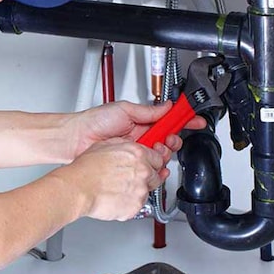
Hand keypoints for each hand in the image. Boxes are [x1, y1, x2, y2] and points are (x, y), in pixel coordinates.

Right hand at [55, 137, 169, 220]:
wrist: (78, 189)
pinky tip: (116, 197)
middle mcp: (143, 171)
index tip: (150, 164)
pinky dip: (129, 203)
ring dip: (137, 190)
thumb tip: (129, 146)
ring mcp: (141, 190)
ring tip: (118, 188)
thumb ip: (124, 145)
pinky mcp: (136, 207)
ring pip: (148, 191)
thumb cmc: (86, 169)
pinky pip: (137, 205)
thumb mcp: (104, 145)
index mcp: (137, 154)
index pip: (159, 158)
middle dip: (147, 176)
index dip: (153, 162)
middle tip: (130, 178)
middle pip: (157, 175)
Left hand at [67, 100, 205, 157]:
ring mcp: (137, 151)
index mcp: (142, 120)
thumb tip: (167, 106)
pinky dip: (156, 166)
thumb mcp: (125, 109)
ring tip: (153, 148)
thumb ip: (148, 111)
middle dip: (174, 139)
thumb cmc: (94, 122)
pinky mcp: (131, 164)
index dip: (184, 120)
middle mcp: (141, 136)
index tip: (195, 119)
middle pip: (169, 139)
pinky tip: (152, 163)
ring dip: (163, 152)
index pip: (168, 120)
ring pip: (162, 154)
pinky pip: (150, 167)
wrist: (77, 139)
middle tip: (167, 139)